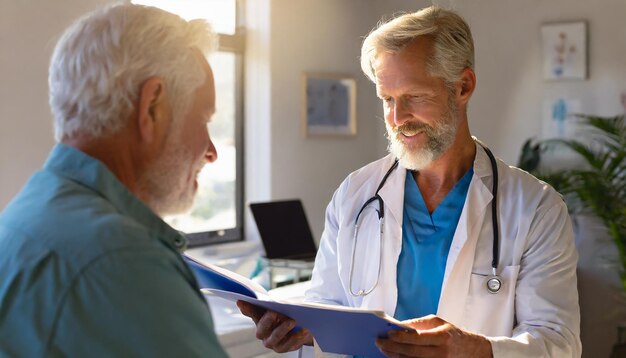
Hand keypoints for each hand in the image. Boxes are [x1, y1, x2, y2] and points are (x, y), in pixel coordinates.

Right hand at [236, 300, 312, 352]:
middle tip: (274, 312)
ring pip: (275, 338)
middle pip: (262, 328)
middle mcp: (263, 333)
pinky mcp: (283, 348)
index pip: (250, 312)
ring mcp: (272, 342)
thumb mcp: (277, 306)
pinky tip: (304, 330)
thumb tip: (254, 297)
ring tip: (293, 321)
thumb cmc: (285, 315)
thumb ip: (267, 303)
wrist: (300, 327)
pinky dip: (297, 337)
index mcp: (259, 319)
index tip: (241, 300)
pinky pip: (289, 344)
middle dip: (267, 320)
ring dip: (283, 329)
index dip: (246, 308)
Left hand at [376, 315, 491, 357]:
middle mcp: (441, 353)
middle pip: (411, 353)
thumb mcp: (438, 322)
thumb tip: (399, 326)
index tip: (387, 334)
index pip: (417, 338)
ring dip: (395, 357)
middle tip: (379, 342)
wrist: (471, 351)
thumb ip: (418, 324)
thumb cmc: (452, 334)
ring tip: (383, 350)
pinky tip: (395, 357)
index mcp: (442, 337)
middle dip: (392, 348)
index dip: (400, 337)